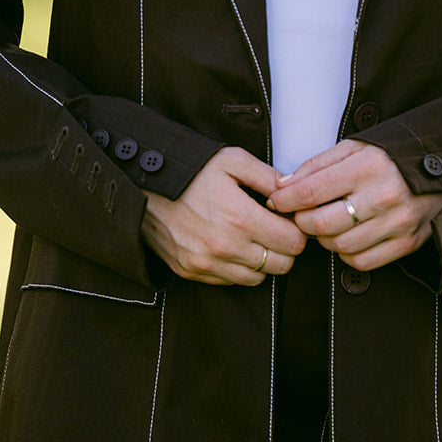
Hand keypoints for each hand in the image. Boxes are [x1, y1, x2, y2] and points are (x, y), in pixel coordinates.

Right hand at [142, 146, 305, 286]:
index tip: (288, 220)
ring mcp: (207, 263)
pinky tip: (232, 245)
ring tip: (253, 237)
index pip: (293, 243)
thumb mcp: (233, 160)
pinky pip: (230, 281)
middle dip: (285, 248)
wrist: (143, 184)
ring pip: (258, 278)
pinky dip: (238, 268)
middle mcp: (226, 247)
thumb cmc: (191, 169)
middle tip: (276, 230)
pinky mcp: (192, 271)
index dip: (297, 231)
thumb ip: (269, 177)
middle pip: (281, 265)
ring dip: (263, 261)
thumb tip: (294, 193)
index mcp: (241, 218)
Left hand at [269, 140, 441, 271]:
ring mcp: (398, 222)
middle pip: (321, 224)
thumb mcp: (355, 147)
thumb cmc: (391, 156)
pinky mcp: (408, 242)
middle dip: (301, 221)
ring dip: (324, 238)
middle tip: (300, 215)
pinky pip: (362, 261)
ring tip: (326, 223)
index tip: (276, 201)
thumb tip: (283, 186)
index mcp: (368, 166)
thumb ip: (317, 165)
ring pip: (340, 246)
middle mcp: (384, 195)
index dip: (285, 200)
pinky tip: (348, 237)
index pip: (310, 192)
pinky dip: (347, 254)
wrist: (441, 168)